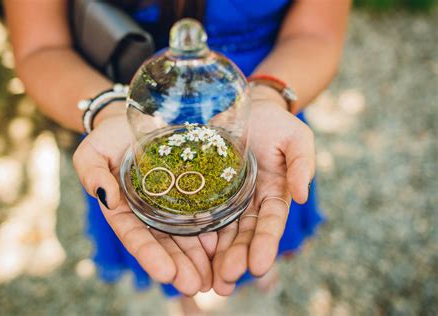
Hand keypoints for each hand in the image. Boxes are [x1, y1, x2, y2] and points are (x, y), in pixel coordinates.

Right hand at [72, 106, 216, 294]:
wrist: (139, 118)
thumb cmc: (110, 136)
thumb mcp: (92, 151)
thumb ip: (92, 173)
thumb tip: (107, 199)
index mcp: (124, 209)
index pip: (135, 235)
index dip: (149, 255)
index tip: (165, 273)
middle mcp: (150, 212)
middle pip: (165, 243)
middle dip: (180, 266)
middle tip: (196, 285)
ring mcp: (173, 204)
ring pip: (188, 234)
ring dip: (201, 258)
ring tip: (215, 278)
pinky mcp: (194, 191)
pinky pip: (206, 212)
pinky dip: (215, 231)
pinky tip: (227, 248)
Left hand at [212, 90, 315, 294]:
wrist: (247, 108)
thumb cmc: (276, 123)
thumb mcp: (296, 139)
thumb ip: (302, 165)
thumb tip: (302, 195)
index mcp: (274, 194)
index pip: (271, 223)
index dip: (266, 244)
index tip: (259, 265)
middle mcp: (250, 203)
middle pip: (243, 235)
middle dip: (236, 258)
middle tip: (226, 280)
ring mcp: (227, 199)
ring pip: (221, 231)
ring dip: (215, 257)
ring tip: (208, 281)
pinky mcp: (206, 190)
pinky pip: (199, 212)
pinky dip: (195, 233)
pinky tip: (186, 252)